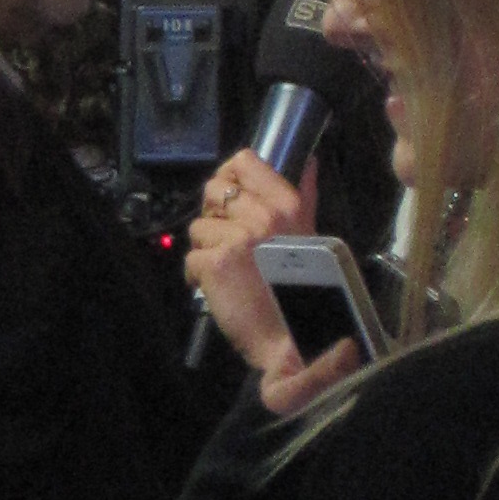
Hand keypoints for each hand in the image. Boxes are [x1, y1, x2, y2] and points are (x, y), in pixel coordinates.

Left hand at [186, 151, 357, 413]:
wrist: (290, 338)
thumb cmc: (301, 291)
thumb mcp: (308, 235)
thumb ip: (303, 197)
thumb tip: (307, 162)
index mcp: (287, 205)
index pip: (243, 162)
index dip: (229, 176)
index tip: (231, 197)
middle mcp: (262, 217)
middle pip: (212, 190)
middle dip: (214, 214)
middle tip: (228, 238)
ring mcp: (236, 239)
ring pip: (198, 227)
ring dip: (207, 248)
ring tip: (230, 268)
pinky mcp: (214, 264)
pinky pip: (190, 258)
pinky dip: (198, 275)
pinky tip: (218, 287)